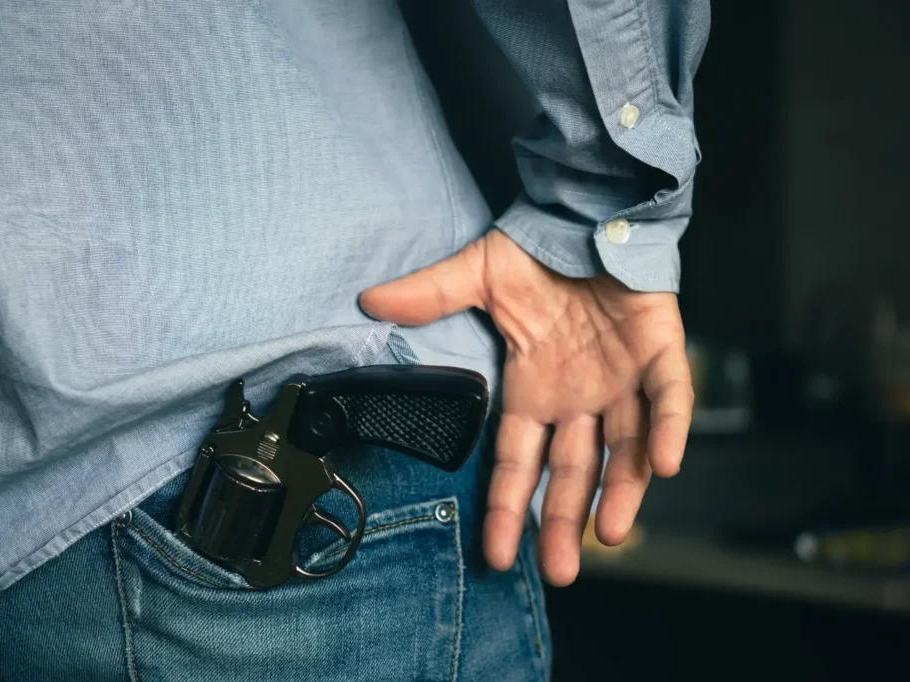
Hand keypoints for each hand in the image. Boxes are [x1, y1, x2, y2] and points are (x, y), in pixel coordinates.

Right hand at [359, 229, 692, 584]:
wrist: (588, 212)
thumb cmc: (535, 250)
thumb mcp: (476, 275)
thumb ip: (429, 295)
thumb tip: (370, 300)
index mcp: (534, 389)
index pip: (518, 461)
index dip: (509, 506)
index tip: (497, 554)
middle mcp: (578, 397)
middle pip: (571, 471)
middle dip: (564, 521)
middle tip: (559, 571)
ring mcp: (623, 379)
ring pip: (624, 449)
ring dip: (619, 491)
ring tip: (608, 534)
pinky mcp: (662, 350)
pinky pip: (669, 396)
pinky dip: (667, 428)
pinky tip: (662, 464)